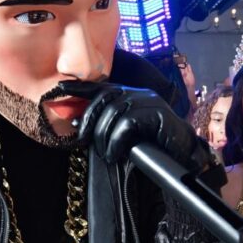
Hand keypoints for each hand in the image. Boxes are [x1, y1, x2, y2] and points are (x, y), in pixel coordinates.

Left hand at [62, 81, 211, 172]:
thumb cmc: (151, 145)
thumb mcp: (122, 134)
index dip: (81, 87)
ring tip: (105, 154)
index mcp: (130, 94)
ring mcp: (149, 101)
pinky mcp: (157, 113)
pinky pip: (127, 124)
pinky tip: (115, 153)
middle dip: (88, 120)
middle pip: (103, 100)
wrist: (182, 155)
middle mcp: (139, 93)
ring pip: (114, 113)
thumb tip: (74, 124)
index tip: (61, 88)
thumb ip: (103, 126)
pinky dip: (116, 141)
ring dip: (103, 136)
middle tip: (81, 140)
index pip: (101, 87)